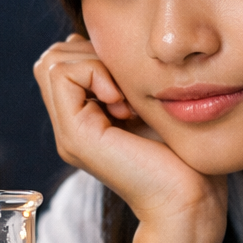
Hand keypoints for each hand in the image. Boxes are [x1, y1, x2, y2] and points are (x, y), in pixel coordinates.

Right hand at [34, 34, 226, 235]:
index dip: (96, 56)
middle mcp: (71, 127)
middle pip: (54, 57)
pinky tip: (122, 104)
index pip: (65, 59)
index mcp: (86, 120)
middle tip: (128, 92)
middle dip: (94, 56)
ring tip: (125, 100)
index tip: (132, 87)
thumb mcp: (148, 103)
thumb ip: (123, 79)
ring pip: (53, 62)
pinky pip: (63, 74)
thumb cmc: (184, 156)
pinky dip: (94, 73)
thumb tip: (101, 41)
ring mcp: (68, 132)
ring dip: (94, 65)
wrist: (189, 201)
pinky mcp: (75, 135)